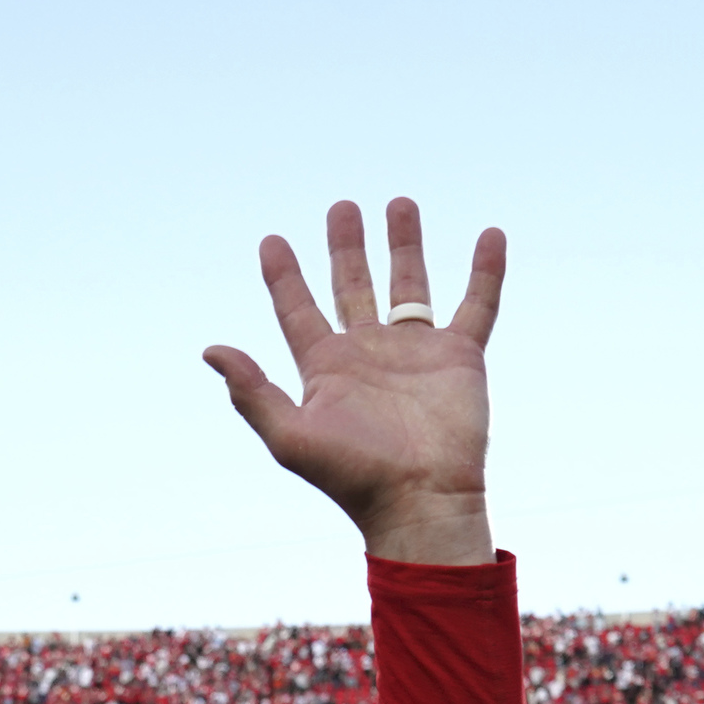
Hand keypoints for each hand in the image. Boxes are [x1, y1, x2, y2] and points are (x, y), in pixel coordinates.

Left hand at [205, 199, 502, 566]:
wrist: (419, 500)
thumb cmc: (353, 476)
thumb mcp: (291, 436)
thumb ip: (252, 393)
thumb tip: (211, 350)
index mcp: (326, 367)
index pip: (298, 310)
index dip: (284, 276)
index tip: (271, 241)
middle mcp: (368, 353)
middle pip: (353, 286)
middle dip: (346, 247)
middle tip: (341, 207)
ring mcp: (416, 352)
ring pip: (409, 284)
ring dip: (405, 244)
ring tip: (398, 204)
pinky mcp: (460, 358)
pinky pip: (478, 305)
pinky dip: (486, 271)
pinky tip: (491, 235)